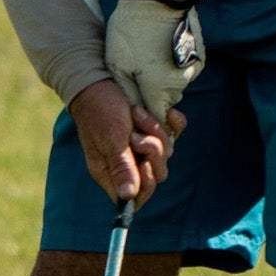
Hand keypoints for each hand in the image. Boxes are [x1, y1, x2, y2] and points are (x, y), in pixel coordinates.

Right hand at [68, 79, 178, 204]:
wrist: (100, 78)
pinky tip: (165, 112)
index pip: (136, 197)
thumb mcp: (111, 139)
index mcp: (111, 171)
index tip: (144, 164)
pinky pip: (175, 133)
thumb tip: (127, 197)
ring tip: (137, 114)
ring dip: (156, 131)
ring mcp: (143, 146)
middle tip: (136, 136)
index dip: (146, 184)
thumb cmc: (100, 109)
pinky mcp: (154, 129)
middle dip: (152, 153)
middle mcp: (128, 162)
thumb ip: (121, 167)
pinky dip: (173, 122)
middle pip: (157, 175)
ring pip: (166, 153)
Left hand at [104, 0, 204, 120]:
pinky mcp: (199, 58)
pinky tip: (161, 48)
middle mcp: (180, 83)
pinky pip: (183, 72)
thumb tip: (133, 112)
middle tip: (136, 72)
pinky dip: (172, 66)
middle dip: (151, 94)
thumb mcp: (117, 62)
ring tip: (147, 55)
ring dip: (162, 79)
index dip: (145, 116)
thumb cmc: (131, 28)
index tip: (134, 106)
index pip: (156, 119)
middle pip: (165, 102)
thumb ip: (127, 93)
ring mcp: (193, 70)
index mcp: (158, 88)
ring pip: (174, 86)